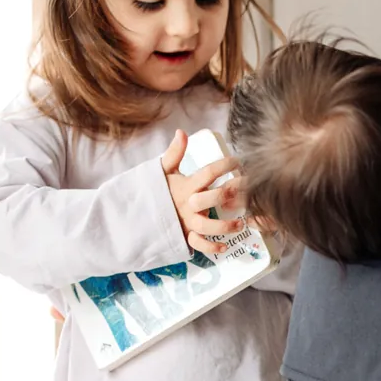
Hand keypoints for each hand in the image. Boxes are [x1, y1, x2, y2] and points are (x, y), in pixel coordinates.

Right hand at [161, 129, 244, 255]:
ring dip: (224, 226)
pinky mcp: (184, 235)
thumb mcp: (163, 170)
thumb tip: (181, 132)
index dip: (225, 165)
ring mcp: (187, 221)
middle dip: (228, 194)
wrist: (136, 214)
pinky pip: (197, 244)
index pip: (208, 172)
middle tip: (244, 191)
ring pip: (206, 226)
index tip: (238, 161)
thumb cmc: (156, 190)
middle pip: (210, 199)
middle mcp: (188, 204)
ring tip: (240, 223)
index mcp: (186, 186)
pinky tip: (224, 247)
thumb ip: (174, 153)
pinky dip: (210, 248)